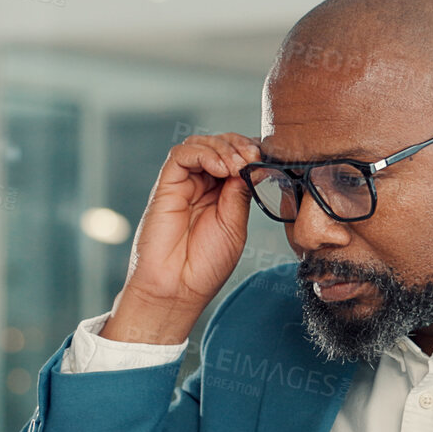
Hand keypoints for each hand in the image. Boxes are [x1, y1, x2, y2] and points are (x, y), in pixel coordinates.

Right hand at [105, 133, 261, 344]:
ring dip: (224, 147)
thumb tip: (250, 165)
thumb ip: (240, 193)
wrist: (178, 288)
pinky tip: (221, 169)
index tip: (266, 159)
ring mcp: (184, 184)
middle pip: (220, 144)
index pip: (237, 157)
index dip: (251, 151)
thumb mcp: (235, 225)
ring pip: (201, 143)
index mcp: (222, 195)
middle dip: (239, 144)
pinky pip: (181, 155)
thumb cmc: (206, 265)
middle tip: (252, 157)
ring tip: (237, 165)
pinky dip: (204, 153)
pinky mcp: (166, 185)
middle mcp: (201, 185)